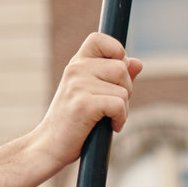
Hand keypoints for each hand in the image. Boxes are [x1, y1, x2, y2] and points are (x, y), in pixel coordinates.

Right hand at [27, 33, 140, 168]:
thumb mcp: (94, 94)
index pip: (100, 39)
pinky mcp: (83, 103)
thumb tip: (138, 62)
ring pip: (123, 89)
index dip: (117, 51)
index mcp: (77, 64)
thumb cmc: (74, 123)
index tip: (117, 75)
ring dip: (123, 108)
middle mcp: (75, 69)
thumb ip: (115, 78)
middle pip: (121, 68)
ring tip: (107, 118)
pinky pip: (119, 105)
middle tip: (111, 106)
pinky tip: (111, 126)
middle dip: (126, 89)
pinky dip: (121, 119)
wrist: (49, 147)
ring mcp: (77, 85)